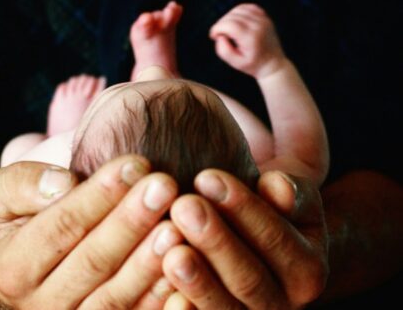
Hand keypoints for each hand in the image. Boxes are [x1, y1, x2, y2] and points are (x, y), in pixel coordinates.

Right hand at [0, 156, 182, 308]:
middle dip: (131, 221)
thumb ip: (22, 184)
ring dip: (149, 262)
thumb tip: (64, 183)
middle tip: (165, 186)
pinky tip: (184, 266)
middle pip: (93, 261)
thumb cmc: (13, 221)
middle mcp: (40, 303)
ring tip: (178, 226)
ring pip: (115, 297)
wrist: (15, 271)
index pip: (62, 225)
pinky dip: (160, 298)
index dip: (100, 195)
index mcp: (12, 266)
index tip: (135, 164)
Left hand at [163, 169, 328, 308]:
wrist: (251, 240)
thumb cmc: (264, 208)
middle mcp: (284, 304)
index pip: (276, 240)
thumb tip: (276, 185)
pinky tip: (167, 293)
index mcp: (307, 268)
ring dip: (198, 280)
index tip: (207, 177)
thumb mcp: (288, 196)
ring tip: (171, 250)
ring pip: (225, 308)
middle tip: (183, 206)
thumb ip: (289, 191)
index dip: (242, 208)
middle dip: (215, 241)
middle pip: (249, 278)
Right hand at [209, 3, 285, 77]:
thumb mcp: (235, 63)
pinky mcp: (265, 17)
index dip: (217, 28)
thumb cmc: (252, 65)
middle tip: (219, 35)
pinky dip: (238, 12)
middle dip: (221, 24)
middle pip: (232, 16)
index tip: (213, 36)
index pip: (229, 25)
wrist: (272, 64)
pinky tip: (235, 21)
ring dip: (228, 17)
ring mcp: (263, 20)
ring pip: (239, 9)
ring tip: (226, 29)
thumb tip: (220, 36)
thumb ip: (223, 50)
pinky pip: (248, 7)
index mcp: (251, 38)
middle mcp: (258, 26)